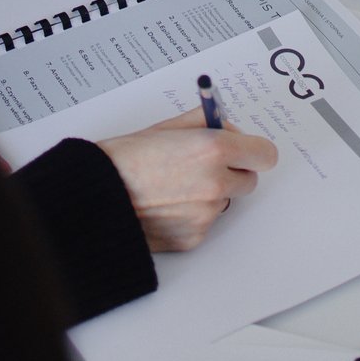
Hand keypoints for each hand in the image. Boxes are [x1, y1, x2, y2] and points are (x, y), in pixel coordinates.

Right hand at [99, 108, 278, 250]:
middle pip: (248, 180)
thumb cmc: (124, 160)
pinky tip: (166, 205)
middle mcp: (216, 183)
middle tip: (202, 165)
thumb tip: (224, 125)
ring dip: (210, 194)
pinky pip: (205, 222)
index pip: (264, 154)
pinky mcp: (194, 237)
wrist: (95, 198)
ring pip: (224, 201)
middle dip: (232, 171)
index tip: (243, 150)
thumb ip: (203, 122)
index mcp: (213, 149)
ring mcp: (206, 214)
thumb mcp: (165, 126)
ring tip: (173, 186)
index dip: (252, 150)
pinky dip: (192, 215)